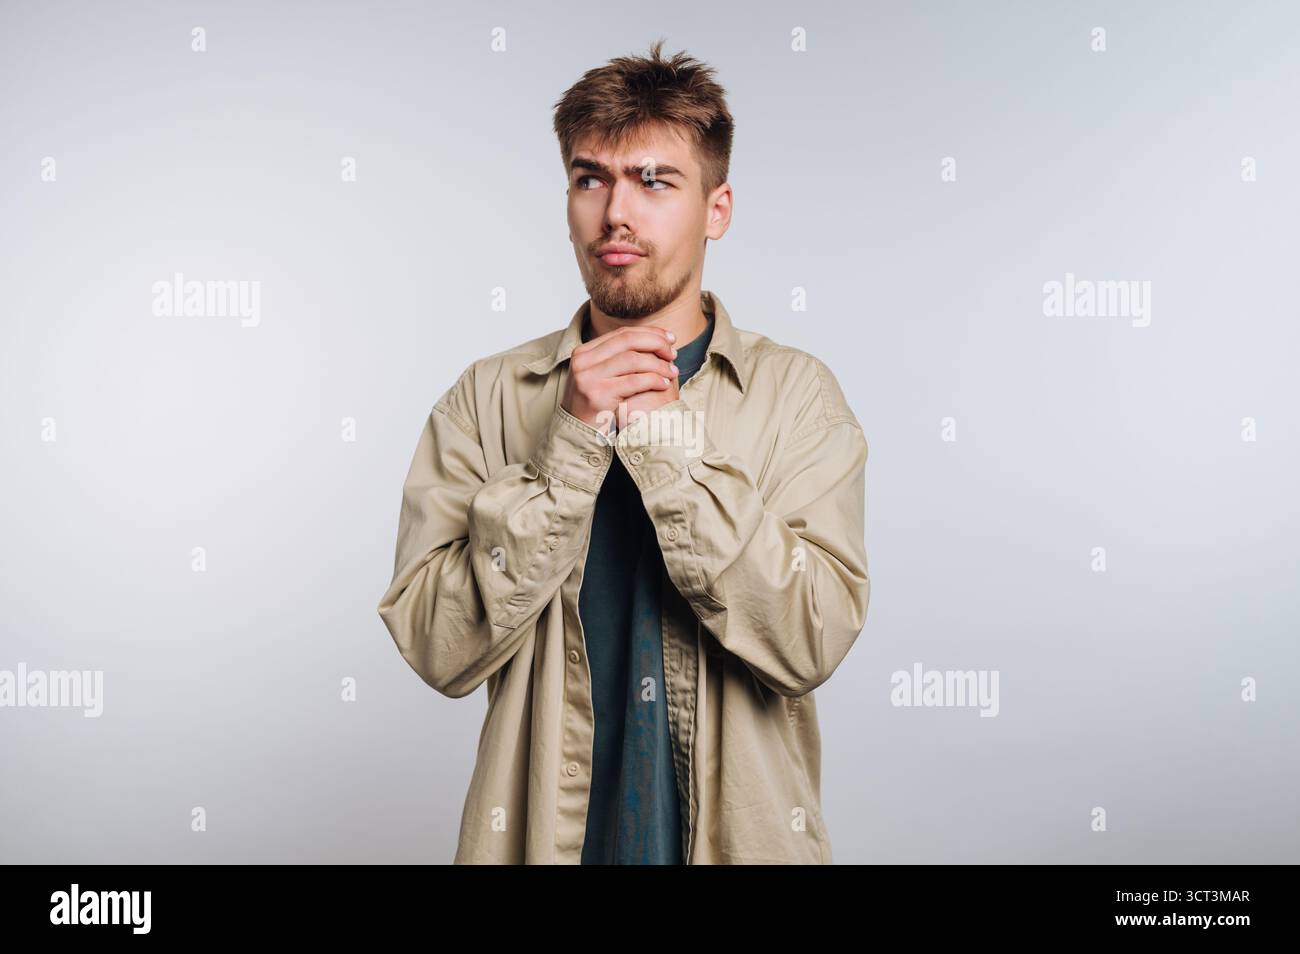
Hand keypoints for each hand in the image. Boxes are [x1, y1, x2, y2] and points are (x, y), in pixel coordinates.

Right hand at [562, 325, 678, 433]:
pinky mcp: (598, 394)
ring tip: (672, 371)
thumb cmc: (595, 406)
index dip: (650, 333)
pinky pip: (634, 381)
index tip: (670, 338)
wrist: (577, 434)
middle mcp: (583, 361)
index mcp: (583, 352)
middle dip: (656, 343)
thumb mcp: (599, 376)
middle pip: (628, 341)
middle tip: (673, 353)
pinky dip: (653, 380)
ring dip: (658, 364)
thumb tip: (653, 340)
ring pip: (633, 359)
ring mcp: (588, 377)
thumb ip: (617, 359)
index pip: (622, 333)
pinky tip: (664, 384)